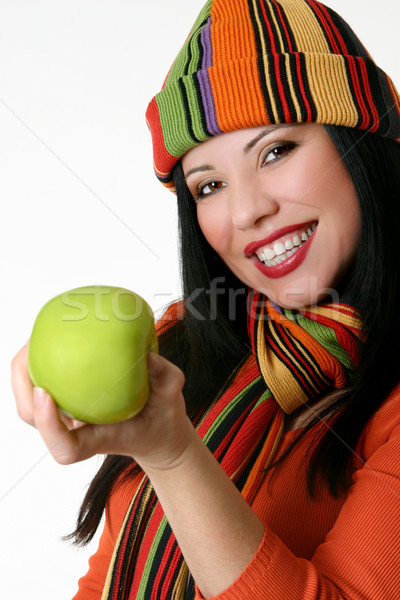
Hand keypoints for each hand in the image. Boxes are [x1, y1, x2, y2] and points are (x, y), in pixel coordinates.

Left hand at [11, 342, 191, 470]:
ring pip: (30, 401)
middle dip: (22, 384)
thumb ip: (167, 379)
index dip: (48, 424)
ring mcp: (68, 418)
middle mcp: (76, 431)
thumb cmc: (160, 420)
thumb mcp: (172, 400)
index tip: (44, 394)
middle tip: (30, 347)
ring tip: (34, 336)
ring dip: (24, 370)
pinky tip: (50, 336)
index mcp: (98, 440)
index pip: (66, 446)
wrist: (156, 432)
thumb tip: (147, 357)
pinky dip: (40, 361)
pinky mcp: (68, 404)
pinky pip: (46, 382)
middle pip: (33, 417)